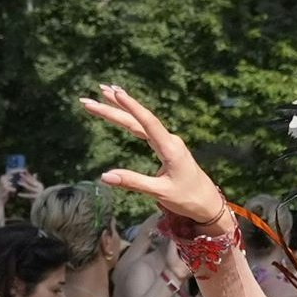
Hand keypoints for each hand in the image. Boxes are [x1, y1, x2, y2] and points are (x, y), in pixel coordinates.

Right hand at [81, 85, 230, 235]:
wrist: (209, 203)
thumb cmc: (188, 199)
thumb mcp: (160, 193)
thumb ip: (133, 182)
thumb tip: (104, 176)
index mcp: (170, 149)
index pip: (148, 122)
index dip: (131, 107)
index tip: (115, 93)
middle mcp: (169, 141)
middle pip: (137, 120)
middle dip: (113, 108)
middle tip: (88, 100)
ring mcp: (168, 142)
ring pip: (139, 123)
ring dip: (120, 110)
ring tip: (101, 94)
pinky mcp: (166, 147)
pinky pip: (144, 129)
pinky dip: (130, 119)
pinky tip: (120, 110)